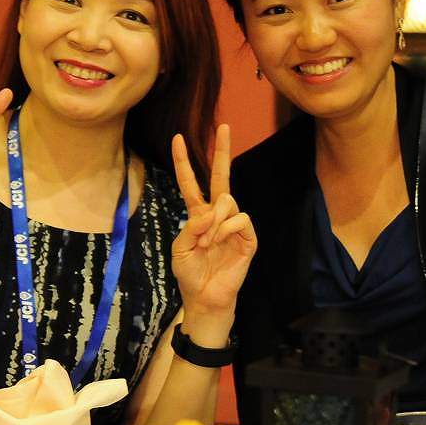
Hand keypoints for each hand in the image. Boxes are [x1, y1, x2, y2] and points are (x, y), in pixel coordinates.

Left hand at [170, 124, 256, 344]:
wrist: (205, 298)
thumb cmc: (190, 274)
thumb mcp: (180, 248)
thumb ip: (191, 227)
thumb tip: (210, 212)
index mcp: (197, 215)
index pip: (191, 183)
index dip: (183, 162)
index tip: (177, 138)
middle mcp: (217, 215)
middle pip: (222, 176)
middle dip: (223, 151)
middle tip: (225, 126)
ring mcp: (234, 224)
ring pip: (228, 201)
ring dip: (214, 221)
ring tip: (208, 242)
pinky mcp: (248, 238)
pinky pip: (240, 219)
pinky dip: (227, 229)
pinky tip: (220, 242)